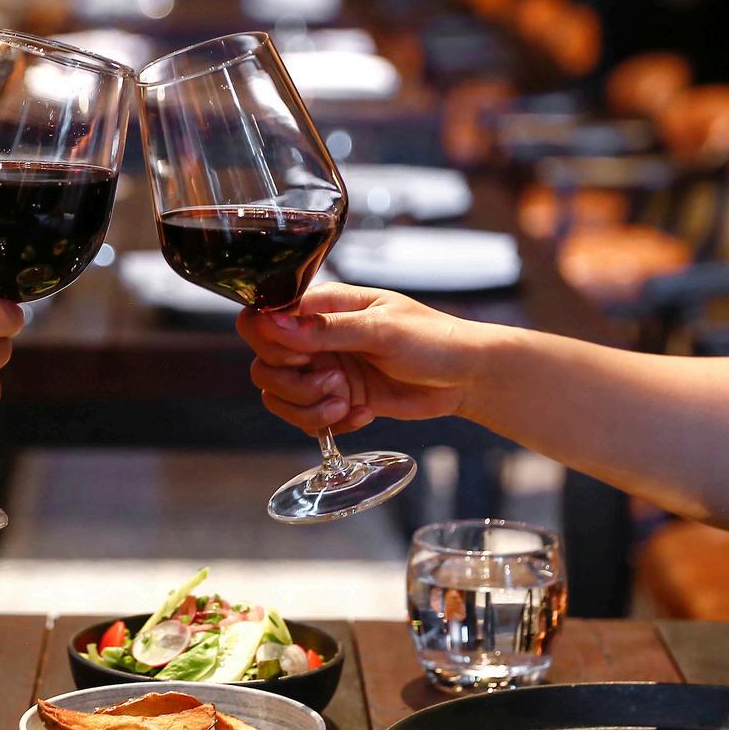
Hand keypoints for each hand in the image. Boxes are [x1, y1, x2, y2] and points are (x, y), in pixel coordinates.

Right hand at [235, 283, 485, 433]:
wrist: (465, 378)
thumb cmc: (432, 340)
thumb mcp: (381, 330)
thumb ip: (327, 328)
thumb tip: (275, 323)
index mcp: (322, 306)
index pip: (262, 318)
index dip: (273, 343)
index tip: (305, 356)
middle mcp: (315, 337)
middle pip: (264, 364)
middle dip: (294, 383)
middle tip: (335, 381)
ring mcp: (324, 371)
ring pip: (279, 396)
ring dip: (309, 408)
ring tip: (347, 403)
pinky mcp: (335, 400)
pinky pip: (306, 418)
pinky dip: (328, 423)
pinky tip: (362, 414)